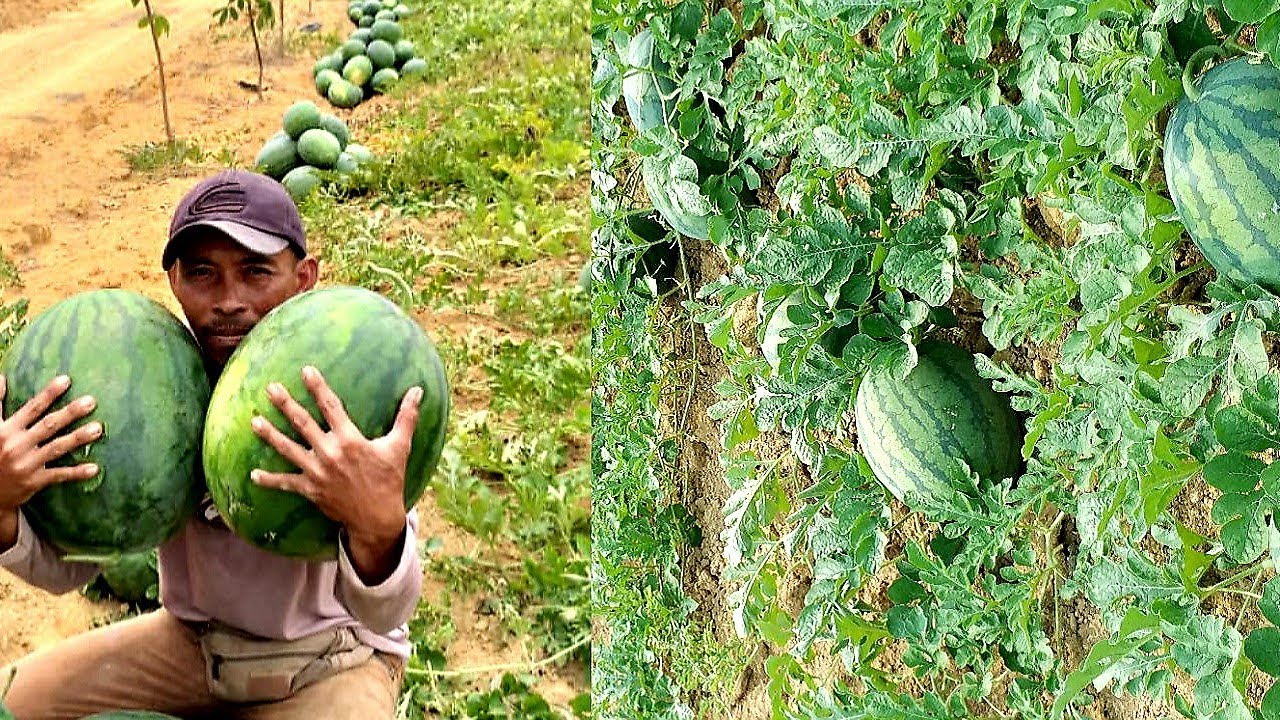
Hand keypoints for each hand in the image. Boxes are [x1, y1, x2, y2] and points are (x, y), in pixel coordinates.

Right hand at [0, 374, 101, 513]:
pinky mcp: (34, 481)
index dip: (48, 394)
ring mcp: (27, 464)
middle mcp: (17, 445)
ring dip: (78, 437)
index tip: (66, 380)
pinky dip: (76, 472)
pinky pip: (59, 475)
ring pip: (57, 448)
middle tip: (91, 401)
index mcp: (6, 430)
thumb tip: (2, 377)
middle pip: (49, 425)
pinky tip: (94, 468)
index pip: (32, 408)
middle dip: (70, 413)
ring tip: (98, 428)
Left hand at [248, 365, 422, 545]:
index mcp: (350, 440)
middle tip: (271, 389)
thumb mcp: (399, 447)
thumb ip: (406, 417)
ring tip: (254, 421)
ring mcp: (317, 472)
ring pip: (288, 449)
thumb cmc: (389, 479)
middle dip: (286, 405)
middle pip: (303, 424)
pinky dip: (270, 480)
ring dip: (270, 435)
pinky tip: (254, 474)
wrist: (377, 517)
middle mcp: (330, 453)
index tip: (306, 371)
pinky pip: (286, 483)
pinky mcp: (311, 490)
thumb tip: (418, 391)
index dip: (318, 387)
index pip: (331, 407)